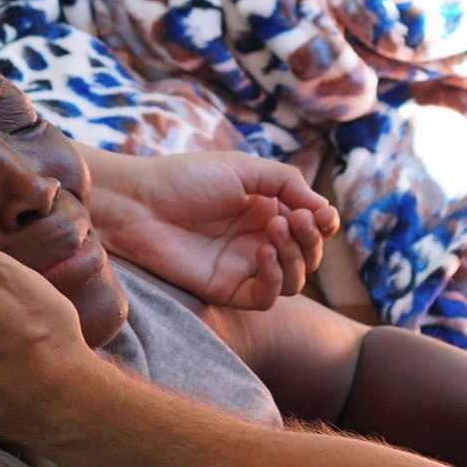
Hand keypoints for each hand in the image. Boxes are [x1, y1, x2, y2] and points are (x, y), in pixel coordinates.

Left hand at [80, 148, 338, 309]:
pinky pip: (268, 297)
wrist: (140, 203)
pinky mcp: (227, 288)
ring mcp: (244, 266)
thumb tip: (326, 211)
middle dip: (310, 238)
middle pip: (307, 255)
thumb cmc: (186, 178)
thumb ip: (288, 183)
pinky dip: (275, 278)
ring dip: (296, 256)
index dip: (323, 224)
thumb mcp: (245, 169)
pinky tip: (263, 253)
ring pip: (294, 279)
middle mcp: (259, 240)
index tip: (323, 215)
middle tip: (292, 218)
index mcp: (265, 209)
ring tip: (274, 229)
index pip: (311, 226)